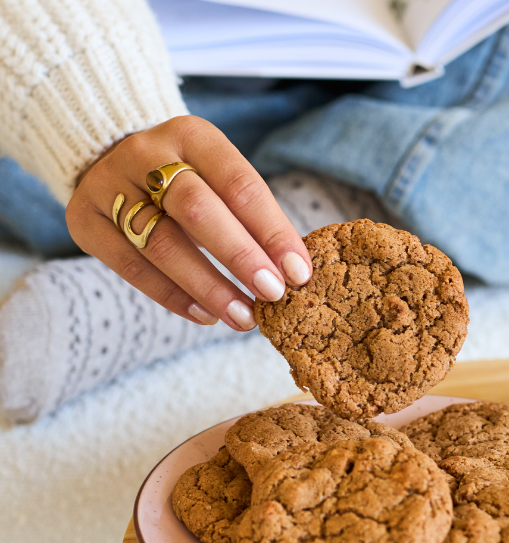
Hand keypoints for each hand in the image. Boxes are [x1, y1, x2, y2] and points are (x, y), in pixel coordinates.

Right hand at [66, 116, 312, 330]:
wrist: (109, 160)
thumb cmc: (188, 180)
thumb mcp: (218, 179)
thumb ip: (250, 218)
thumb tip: (293, 274)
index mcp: (191, 134)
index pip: (239, 184)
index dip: (272, 231)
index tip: (298, 272)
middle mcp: (145, 153)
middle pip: (197, 210)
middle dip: (241, 257)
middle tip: (273, 294)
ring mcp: (108, 185)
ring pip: (163, 244)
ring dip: (210, 287)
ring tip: (243, 317)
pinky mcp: (85, 221)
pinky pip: (133, 268)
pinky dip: (174, 297)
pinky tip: (206, 316)